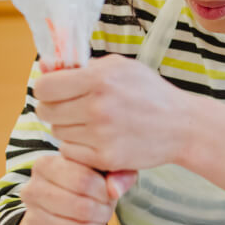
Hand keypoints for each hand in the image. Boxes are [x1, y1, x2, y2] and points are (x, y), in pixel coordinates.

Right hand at [14, 154, 136, 224]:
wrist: (56, 217)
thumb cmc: (82, 190)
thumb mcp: (100, 174)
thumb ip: (116, 174)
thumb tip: (115, 190)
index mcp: (45, 165)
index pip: (83, 179)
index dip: (104, 191)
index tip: (108, 194)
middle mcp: (32, 190)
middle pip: (82, 207)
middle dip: (103, 213)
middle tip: (106, 212)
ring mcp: (32, 218)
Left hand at [34, 54, 188, 170]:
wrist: (181, 126)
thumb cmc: (148, 91)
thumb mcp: (118, 67)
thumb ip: (80, 66)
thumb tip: (43, 66)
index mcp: (99, 79)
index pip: (44, 87)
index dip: (46, 89)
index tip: (55, 91)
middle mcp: (98, 107)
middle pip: (45, 112)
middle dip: (53, 109)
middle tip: (70, 107)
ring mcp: (101, 135)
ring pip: (56, 132)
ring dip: (66, 127)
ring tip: (89, 122)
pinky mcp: (106, 158)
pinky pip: (70, 152)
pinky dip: (77, 146)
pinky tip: (95, 138)